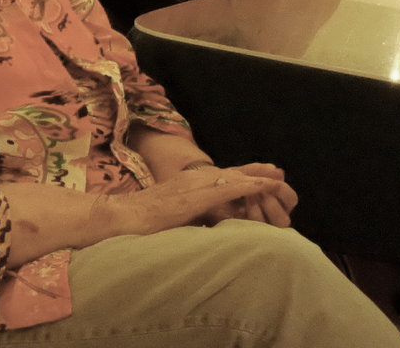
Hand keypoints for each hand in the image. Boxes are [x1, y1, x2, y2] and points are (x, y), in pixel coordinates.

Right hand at [106, 166, 291, 234]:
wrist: (121, 218)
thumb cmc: (142, 223)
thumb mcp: (172, 216)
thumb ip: (189, 216)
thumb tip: (202, 227)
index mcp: (188, 184)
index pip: (221, 177)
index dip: (243, 176)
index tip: (262, 177)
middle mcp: (193, 179)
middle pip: (232, 173)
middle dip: (255, 172)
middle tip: (278, 172)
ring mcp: (193, 186)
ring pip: (232, 178)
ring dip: (256, 178)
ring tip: (277, 178)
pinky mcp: (193, 197)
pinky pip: (225, 189)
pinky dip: (246, 186)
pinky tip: (261, 186)